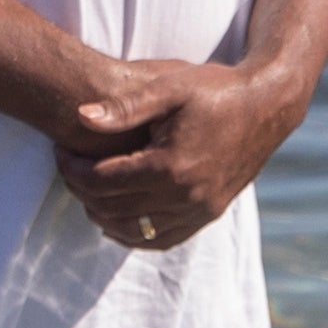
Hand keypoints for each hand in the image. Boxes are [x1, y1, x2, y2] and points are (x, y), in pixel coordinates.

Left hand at [57, 55, 306, 250]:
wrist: (267, 105)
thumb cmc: (215, 89)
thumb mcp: (169, 87)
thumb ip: (125, 106)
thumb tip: (80, 117)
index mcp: (170, 164)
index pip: (102, 180)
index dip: (72, 169)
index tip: (61, 151)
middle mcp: (185, 195)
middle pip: (112, 208)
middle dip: (81, 191)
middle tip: (68, 169)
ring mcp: (200, 210)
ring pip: (134, 232)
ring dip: (103, 216)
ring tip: (88, 191)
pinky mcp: (210, 215)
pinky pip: (162, 240)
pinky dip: (134, 234)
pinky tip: (119, 215)